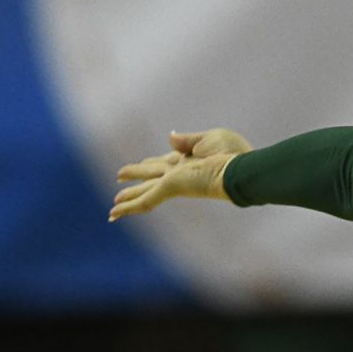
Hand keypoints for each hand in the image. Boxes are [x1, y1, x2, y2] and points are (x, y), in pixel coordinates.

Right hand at [110, 128, 251, 221]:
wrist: (240, 169)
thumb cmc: (234, 153)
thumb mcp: (210, 138)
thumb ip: (188, 140)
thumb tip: (170, 137)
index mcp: (188, 160)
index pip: (164, 161)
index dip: (151, 162)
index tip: (142, 163)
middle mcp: (178, 173)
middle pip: (150, 176)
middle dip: (135, 176)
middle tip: (119, 177)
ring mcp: (173, 183)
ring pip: (144, 192)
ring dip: (127, 197)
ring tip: (114, 206)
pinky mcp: (169, 189)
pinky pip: (144, 201)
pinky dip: (127, 208)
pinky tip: (113, 214)